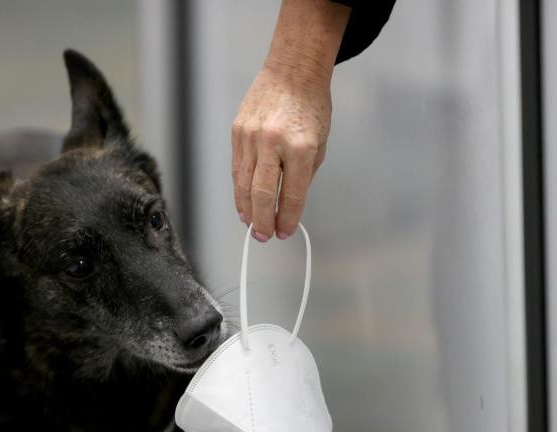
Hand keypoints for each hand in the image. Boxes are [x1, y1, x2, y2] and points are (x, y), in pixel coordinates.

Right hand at [232, 63, 330, 240]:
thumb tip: (288, 206)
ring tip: (252, 225)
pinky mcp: (237, 132)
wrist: (293, 71)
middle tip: (264, 237)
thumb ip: (303, 176)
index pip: (293, 195)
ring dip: (247, 210)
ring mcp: (251, 136)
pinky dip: (239, 190)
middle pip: (262, 194)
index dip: (289, 219)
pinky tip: (244, 203)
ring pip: (243, 184)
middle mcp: (273, 142)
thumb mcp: (320, 144)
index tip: (285, 232)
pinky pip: (237, 169)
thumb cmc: (311, 107)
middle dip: (263, 221)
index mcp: (300, 147)